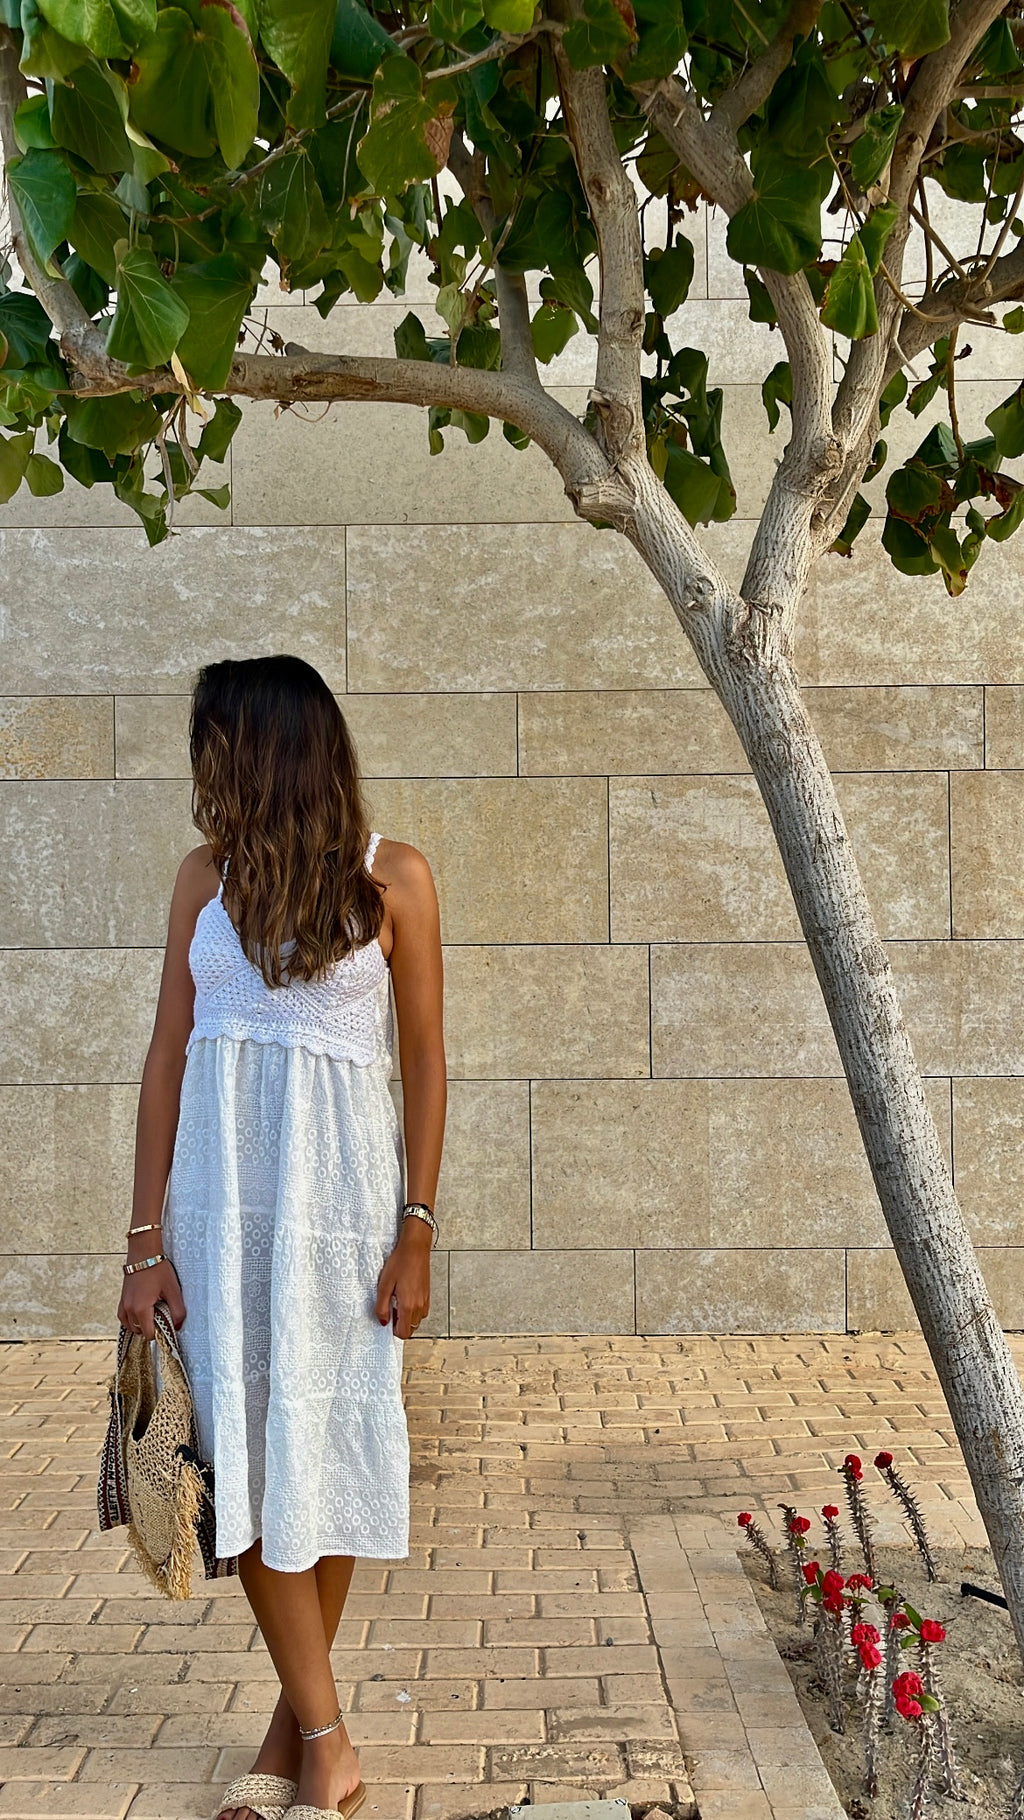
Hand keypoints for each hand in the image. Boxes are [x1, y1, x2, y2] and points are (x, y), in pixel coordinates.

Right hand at [116, 1259, 186, 1340]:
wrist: (143, 1252)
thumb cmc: (158, 1268)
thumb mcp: (173, 1289)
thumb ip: (178, 1310)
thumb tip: (178, 1326)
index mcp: (140, 1308)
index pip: (149, 1334)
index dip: (160, 1333)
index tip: (168, 1325)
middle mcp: (129, 1309)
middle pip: (139, 1331)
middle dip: (151, 1328)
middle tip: (163, 1316)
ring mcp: (123, 1303)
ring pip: (130, 1326)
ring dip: (141, 1325)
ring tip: (154, 1314)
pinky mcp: (122, 1298)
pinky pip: (123, 1317)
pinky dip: (131, 1319)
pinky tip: (141, 1313)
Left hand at [374, 1221, 430, 1338]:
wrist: (415, 1248)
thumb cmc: (399, 1263)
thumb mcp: (384, 1285)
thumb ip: (382, 1307)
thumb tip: (383, 1322)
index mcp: (408, 1306)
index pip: (404, 1333)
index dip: (393, 1330)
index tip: (387, 1318)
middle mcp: (419, 1306)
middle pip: (411, 1329)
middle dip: (400, 1324)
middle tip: (391, 1308)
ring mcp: (425, 1301)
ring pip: (417, 1321)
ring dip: (407, 1317)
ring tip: (398, 1301)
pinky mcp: (428, 1295)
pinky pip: (421, 1312)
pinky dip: (413, 1310)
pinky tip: (406, 1296)